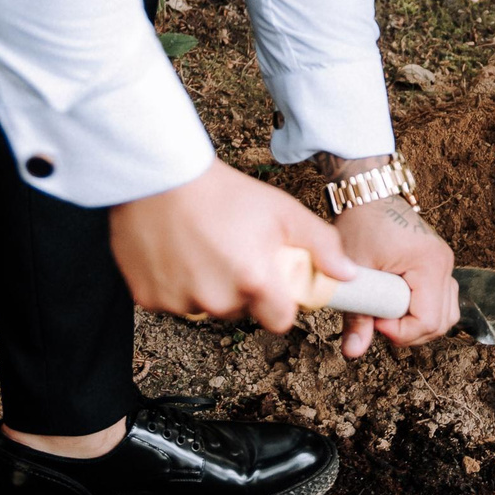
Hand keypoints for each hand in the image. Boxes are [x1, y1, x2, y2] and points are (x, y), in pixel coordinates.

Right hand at [109, 162, 354, 334]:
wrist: (160, 174)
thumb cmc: (223, 191)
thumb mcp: (282, 211)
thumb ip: (320, 245)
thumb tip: (347, 274)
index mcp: (254, 282)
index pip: (279, 320)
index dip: (279, 302)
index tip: (271, 281)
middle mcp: (216, 300)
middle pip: (240, 312)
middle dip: (242, 290)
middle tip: (234, 252)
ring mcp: (180, 301)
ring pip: (204, 307)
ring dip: (207, 288)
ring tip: (202, 248)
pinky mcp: (147, 298)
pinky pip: (171, 301)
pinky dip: (174, 284)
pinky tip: (176, 252)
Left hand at [333, 195, 457, 358]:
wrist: (368, 193)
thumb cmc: (360, 223)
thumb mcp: (355, 270)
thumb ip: (356, 315)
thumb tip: (353, 352)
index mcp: (429, 264)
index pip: (428, 320)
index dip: (400, 331)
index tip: (375, 320)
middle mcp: (444, 264)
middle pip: (442, 323)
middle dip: (409, 332)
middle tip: (378, 320)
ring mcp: (444, 264)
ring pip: (445, 314)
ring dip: (416, 324)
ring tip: (385, 312)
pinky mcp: (436, 265)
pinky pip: (440, 300)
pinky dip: (421, 311)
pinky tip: (394, 304)